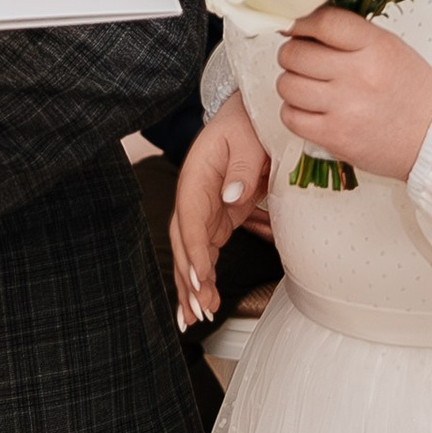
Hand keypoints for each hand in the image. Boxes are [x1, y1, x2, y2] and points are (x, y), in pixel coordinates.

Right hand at [172, 97, 270, 322]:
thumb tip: (231, 197)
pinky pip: (204, 252)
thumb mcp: (248, 138)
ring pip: (190, 253)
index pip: (190, 217)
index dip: (194, 250)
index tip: (202, 277)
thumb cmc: (247, 124)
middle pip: (183, 241)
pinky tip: (204, 303)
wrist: (247, 116)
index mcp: (196, 175)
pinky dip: (203, 278)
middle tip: (199, 309)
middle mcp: (192, 196)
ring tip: (196, 317)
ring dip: (191, 286)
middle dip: (188, 278)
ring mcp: (202, 209)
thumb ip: (242, 167)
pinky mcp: (215, 219)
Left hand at [272, 9, 431, 181]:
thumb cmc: (412, 93)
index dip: (300, 22)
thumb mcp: (389, 48)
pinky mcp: (334, 137)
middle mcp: (359, 75)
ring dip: (291, 84)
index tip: (295, 27)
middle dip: (292, 54)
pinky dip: (294, 112)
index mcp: (376, 47)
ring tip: (308, 87)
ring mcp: (345, 108)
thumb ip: (350, 35)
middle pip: (295, 53)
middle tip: (303, 61)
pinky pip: (290, 117)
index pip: (324, 22)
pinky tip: (310, 110)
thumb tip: (303, 24)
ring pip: (286, 85)